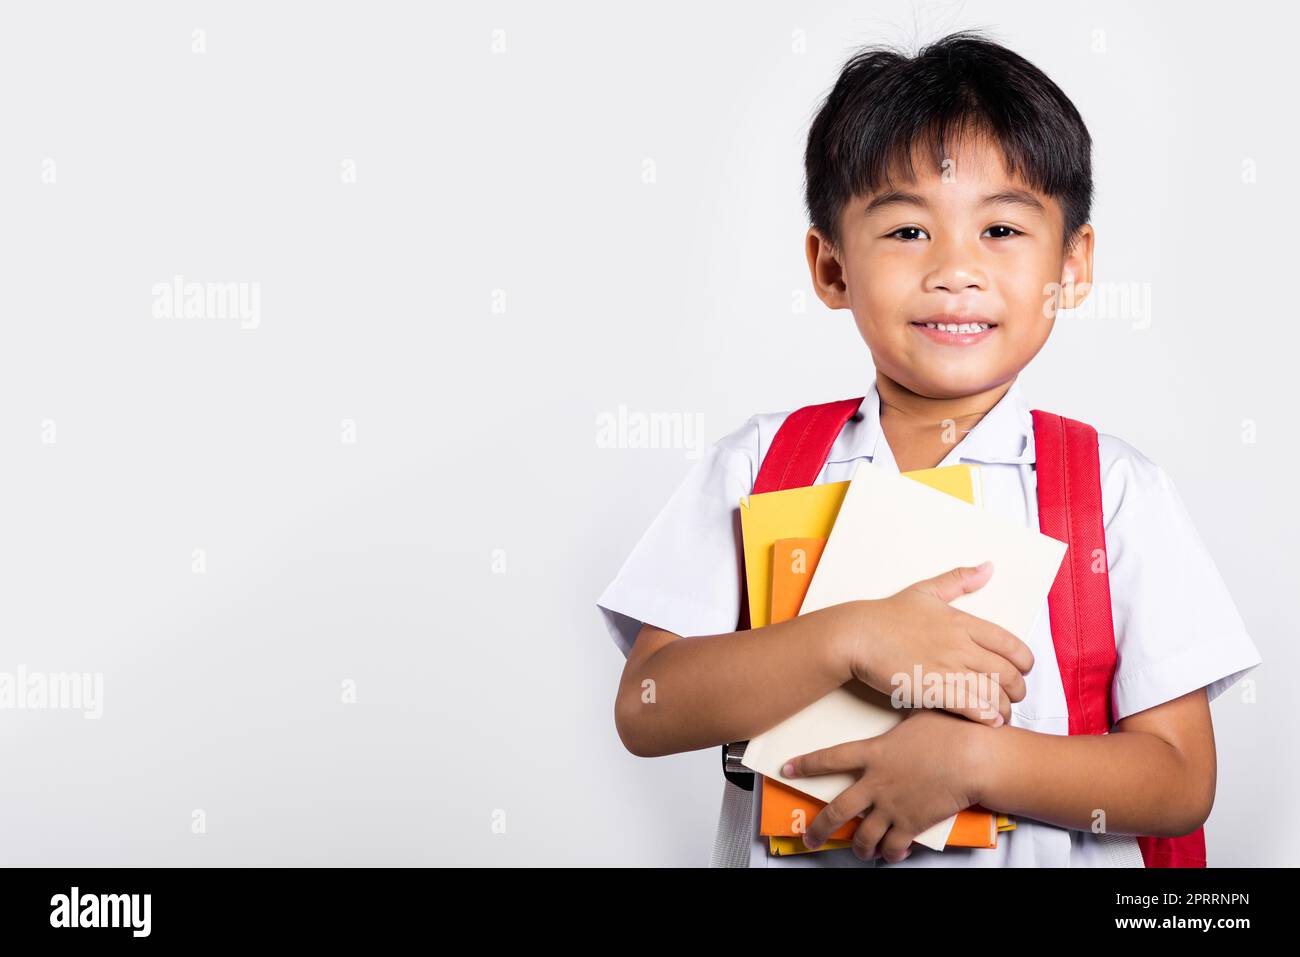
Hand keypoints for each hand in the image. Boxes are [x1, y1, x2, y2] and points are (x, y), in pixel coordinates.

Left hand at [783, 709, 985, 862]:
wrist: (974, 759)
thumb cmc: (951, 731)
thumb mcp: (918, 713)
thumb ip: (901, 717)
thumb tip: (901, 697)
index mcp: (873, 754)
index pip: (829, 759)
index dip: (805, 765)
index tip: (786, 769)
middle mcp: (876, 783)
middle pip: (837, 811)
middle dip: (819, 828)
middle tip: (809, 837)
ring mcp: (892, 806)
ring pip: (864, 836)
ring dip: (858, 847)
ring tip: (858, 852)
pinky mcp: (912, 824)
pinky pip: (893, 846)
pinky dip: (890, 852)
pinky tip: (891, 853)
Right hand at [845, 561, 1033, 726]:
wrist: (858, 635)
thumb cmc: (888, 614)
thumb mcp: (926, 589)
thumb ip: (960, 580)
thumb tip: (988, 567)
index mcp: (962, 622)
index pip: (1010, 644)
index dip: (1025, 661)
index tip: (1024, 670)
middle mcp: (960, 646)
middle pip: (1007, 672)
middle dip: (1018, 689)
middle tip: (1015, 696)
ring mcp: (947, 669)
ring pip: (992, 693)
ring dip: (1004, 707)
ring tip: (1003, 713)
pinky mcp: (932, 690)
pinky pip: (971, 707)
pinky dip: (986, 717)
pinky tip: (991, 722)